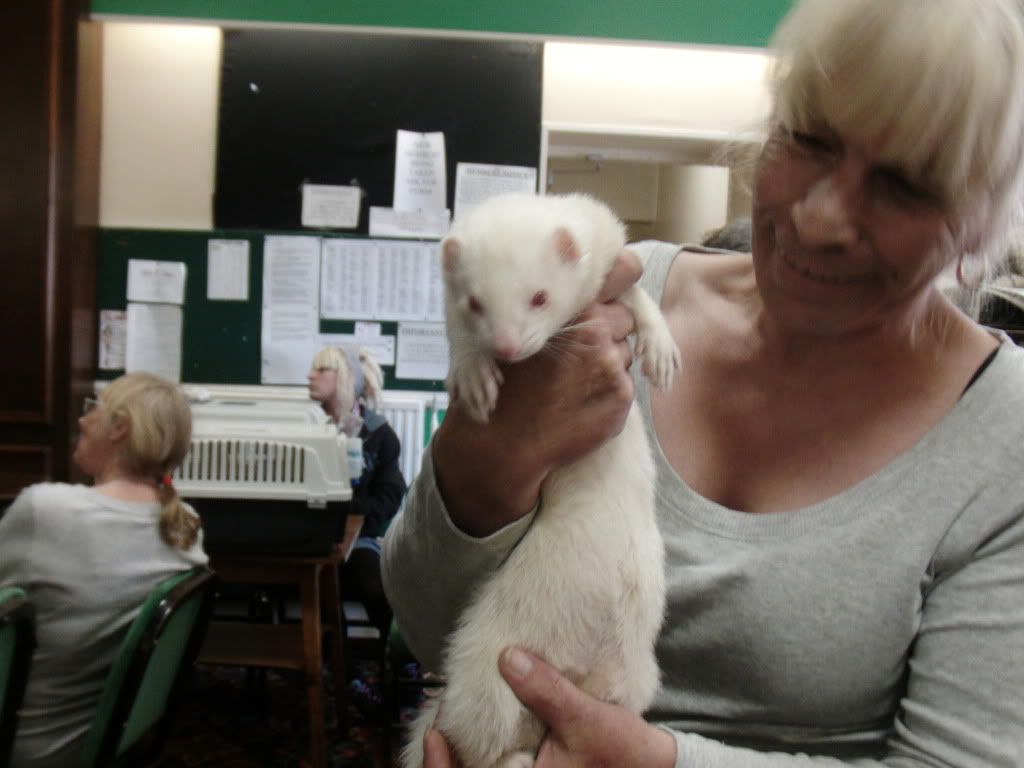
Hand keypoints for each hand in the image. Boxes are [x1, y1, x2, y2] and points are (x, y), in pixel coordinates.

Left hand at [421, 646, 676, 767]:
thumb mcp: (586, 717)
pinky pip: (500, 766)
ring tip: (452, 721)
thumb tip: (507, 657)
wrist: (654, 766)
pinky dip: (483, 754)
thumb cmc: (624, 750)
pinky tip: (479, 728)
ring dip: (464, 757)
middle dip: (448, 760)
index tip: (434, 734)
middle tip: (437, 722)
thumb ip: (547, 690)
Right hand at [432, 249, 643, 535]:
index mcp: (575, 314)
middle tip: (582, 353)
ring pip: (624, 354)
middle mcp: (599, 337)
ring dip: (608, 364)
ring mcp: (612, 370)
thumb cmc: (506, 383)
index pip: (618, 287)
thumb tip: (571, 287)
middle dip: (609, 333)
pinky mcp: (620, 400)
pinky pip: (624, 386)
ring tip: (576, 381)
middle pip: (625, 322)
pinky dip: (608, 393)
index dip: (611, 297)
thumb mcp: (522, 333)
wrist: (505, 439)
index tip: (606, 305)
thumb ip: (554, 311)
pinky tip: (581, 403)